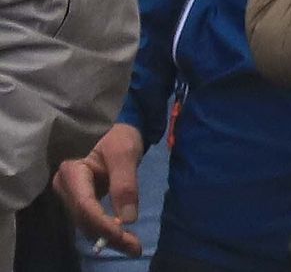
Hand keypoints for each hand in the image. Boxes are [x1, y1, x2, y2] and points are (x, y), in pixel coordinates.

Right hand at [55, 123, 143, 255]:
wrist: (117, 132)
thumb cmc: (119, 137)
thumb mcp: (125, 154)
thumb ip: (125, 183)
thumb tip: (128, 220)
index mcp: (71, 171)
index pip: (85, 205)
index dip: (103, 223)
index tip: (123, 234)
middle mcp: (65, 187)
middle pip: (85, 219)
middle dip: (109, 236)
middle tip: (135, 248)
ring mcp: (71, 197)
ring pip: (88, 225)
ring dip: (109, 239)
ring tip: (133, 247)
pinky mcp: (80, 204)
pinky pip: (92, 222)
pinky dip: (107, 233)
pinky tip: (124, 240)